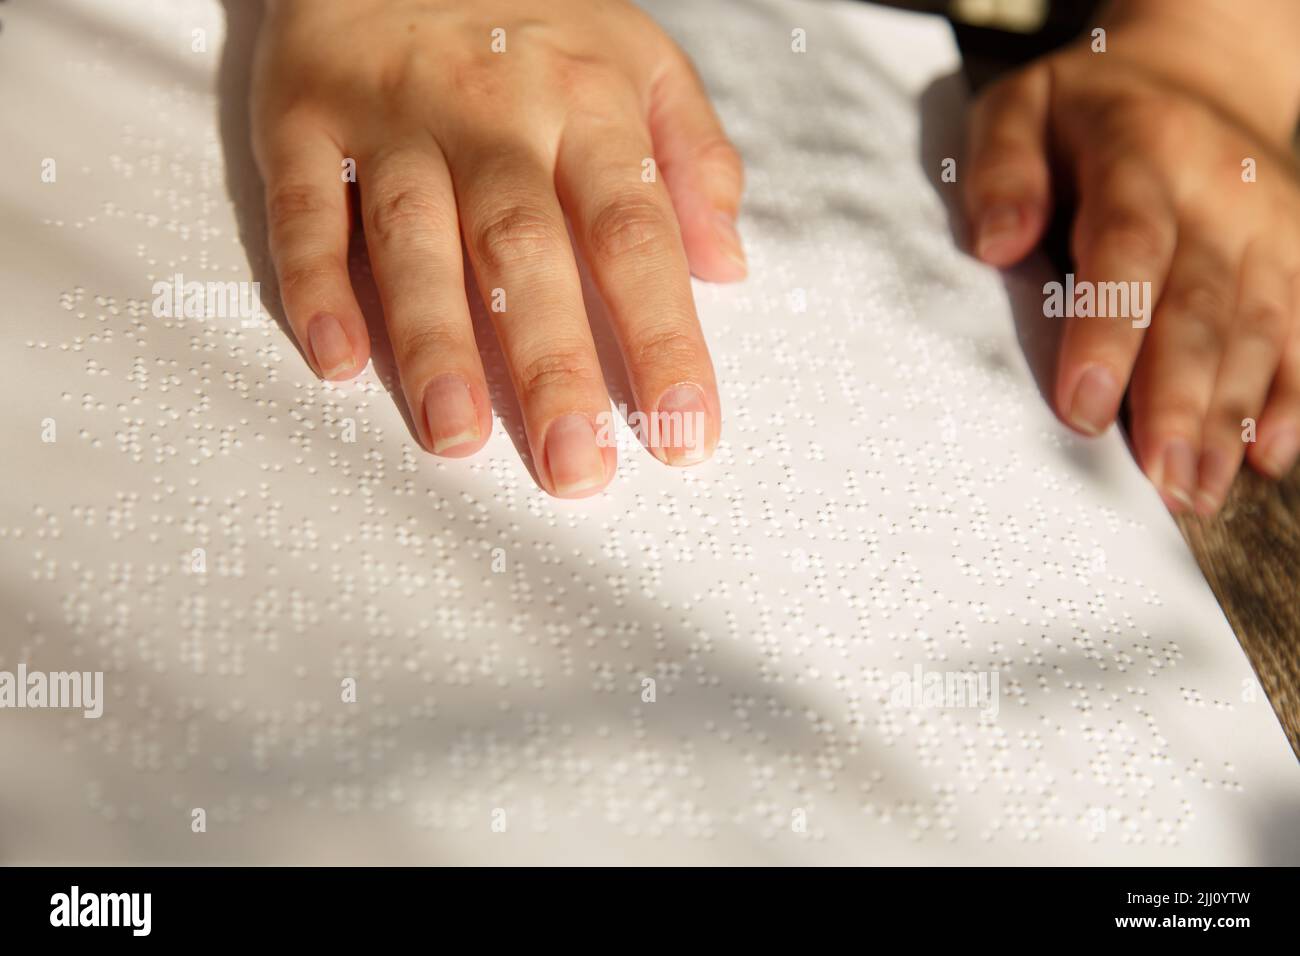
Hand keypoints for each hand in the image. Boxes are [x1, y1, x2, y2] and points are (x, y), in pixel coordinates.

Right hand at [250, 0, 744, 496]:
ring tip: (456, 436)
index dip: (663, 340)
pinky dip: (316, 282)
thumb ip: (693, 156)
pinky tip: (338, 359)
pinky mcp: (306, 120)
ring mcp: (394, 121)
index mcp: (587, 110)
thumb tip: (728, 263)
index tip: (685, 432)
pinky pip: (307, 207)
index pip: (637, 240)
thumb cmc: (534, 16)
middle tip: (574, 467)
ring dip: (434, 339)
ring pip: (415, 236)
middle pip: (528, 252)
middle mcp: (494, 122)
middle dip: (554, 366)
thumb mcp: (642, 58)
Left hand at [963, 0, 1299, 514]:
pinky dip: (1290, 399)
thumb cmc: (1084, 110)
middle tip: (1156, 481)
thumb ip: (1003, 168)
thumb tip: (996, 244)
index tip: (1080, 409)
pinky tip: (1266, 459)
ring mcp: (1268, 231)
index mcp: (1141, 154)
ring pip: (1257, 332)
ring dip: (1228, 418)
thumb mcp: (1021, 105)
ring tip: (1196, 492)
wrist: (1199, 76)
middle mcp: (1219, 196)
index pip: (1127, 250)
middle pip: (1201, 308)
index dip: (1106, 333)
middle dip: (1179, 400)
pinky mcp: (1296, 259)